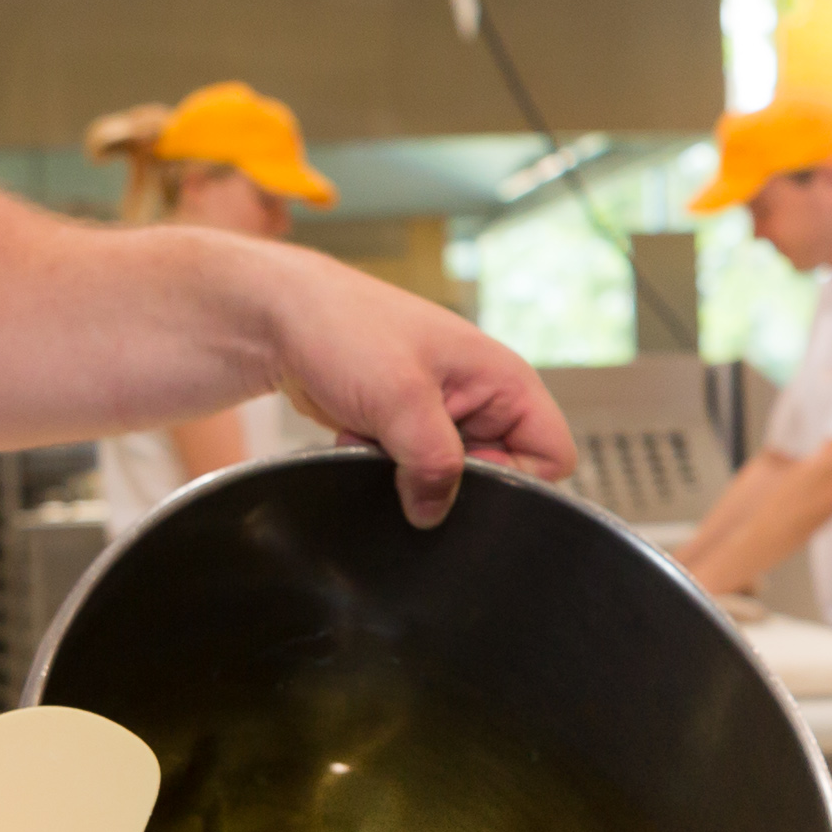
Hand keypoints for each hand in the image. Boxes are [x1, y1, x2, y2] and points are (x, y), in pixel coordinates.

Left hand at [251, 246, 575, 523]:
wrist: (279, 317)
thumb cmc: (344, 327)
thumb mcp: (399, 397)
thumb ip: (433, 463)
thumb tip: (437, 514)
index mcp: (505, 380)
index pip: (552, 457)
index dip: (515, 479)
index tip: (464, 478)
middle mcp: (483, 399)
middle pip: (500, 474)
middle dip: (449, 481)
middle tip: (407, 461)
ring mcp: (444, 415)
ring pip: (450, 479)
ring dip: (409, 476)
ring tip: (376, 444)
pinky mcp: (407, 430)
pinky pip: (413, 473)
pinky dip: (383, 470)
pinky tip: (357, 443)